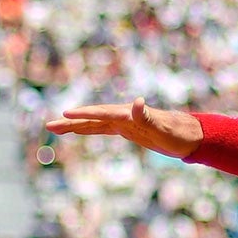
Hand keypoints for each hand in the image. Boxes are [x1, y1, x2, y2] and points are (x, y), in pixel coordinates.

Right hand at [44, 98, 201, 158]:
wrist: (189, 135)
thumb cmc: (177, 133)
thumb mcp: (163, 128)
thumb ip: (148, 116)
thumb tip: (138, 102)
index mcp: (128, 115)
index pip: (101, 114)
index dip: (83, 114)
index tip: (65, 113)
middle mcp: (123, 116)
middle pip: (91, 118)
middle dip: (70, 122)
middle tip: (49, 125)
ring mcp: (123, 122)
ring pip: (93, 123)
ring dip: (74, 126)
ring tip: (54, 129)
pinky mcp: (126, 129)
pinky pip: (101, 129)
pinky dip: (88, 129)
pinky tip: (78, 130)